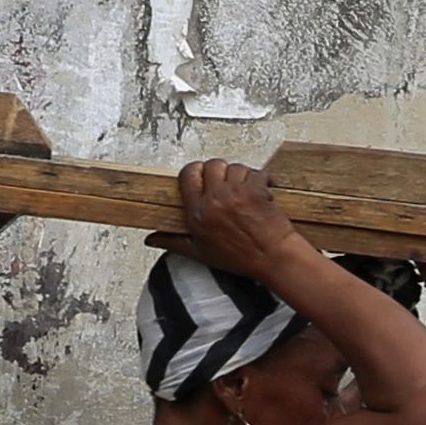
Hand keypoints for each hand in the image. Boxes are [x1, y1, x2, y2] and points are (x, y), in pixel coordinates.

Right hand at [177, 158, 302, 273]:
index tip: (203, 177)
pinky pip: (256, 172)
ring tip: (246, 192)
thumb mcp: (201, 253)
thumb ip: (174, 242)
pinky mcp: (256, 189)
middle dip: (220, 172)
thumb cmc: (241, 258)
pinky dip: (262, 179)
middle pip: (211, 165)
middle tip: (228, 185)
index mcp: (197, 213)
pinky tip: (263, 191)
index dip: (196, 171)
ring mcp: (236, 193)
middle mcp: (214, 200)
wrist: (273, 259)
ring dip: (242, 176)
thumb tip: (152, 239)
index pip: (188, 175)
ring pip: (235, 167)